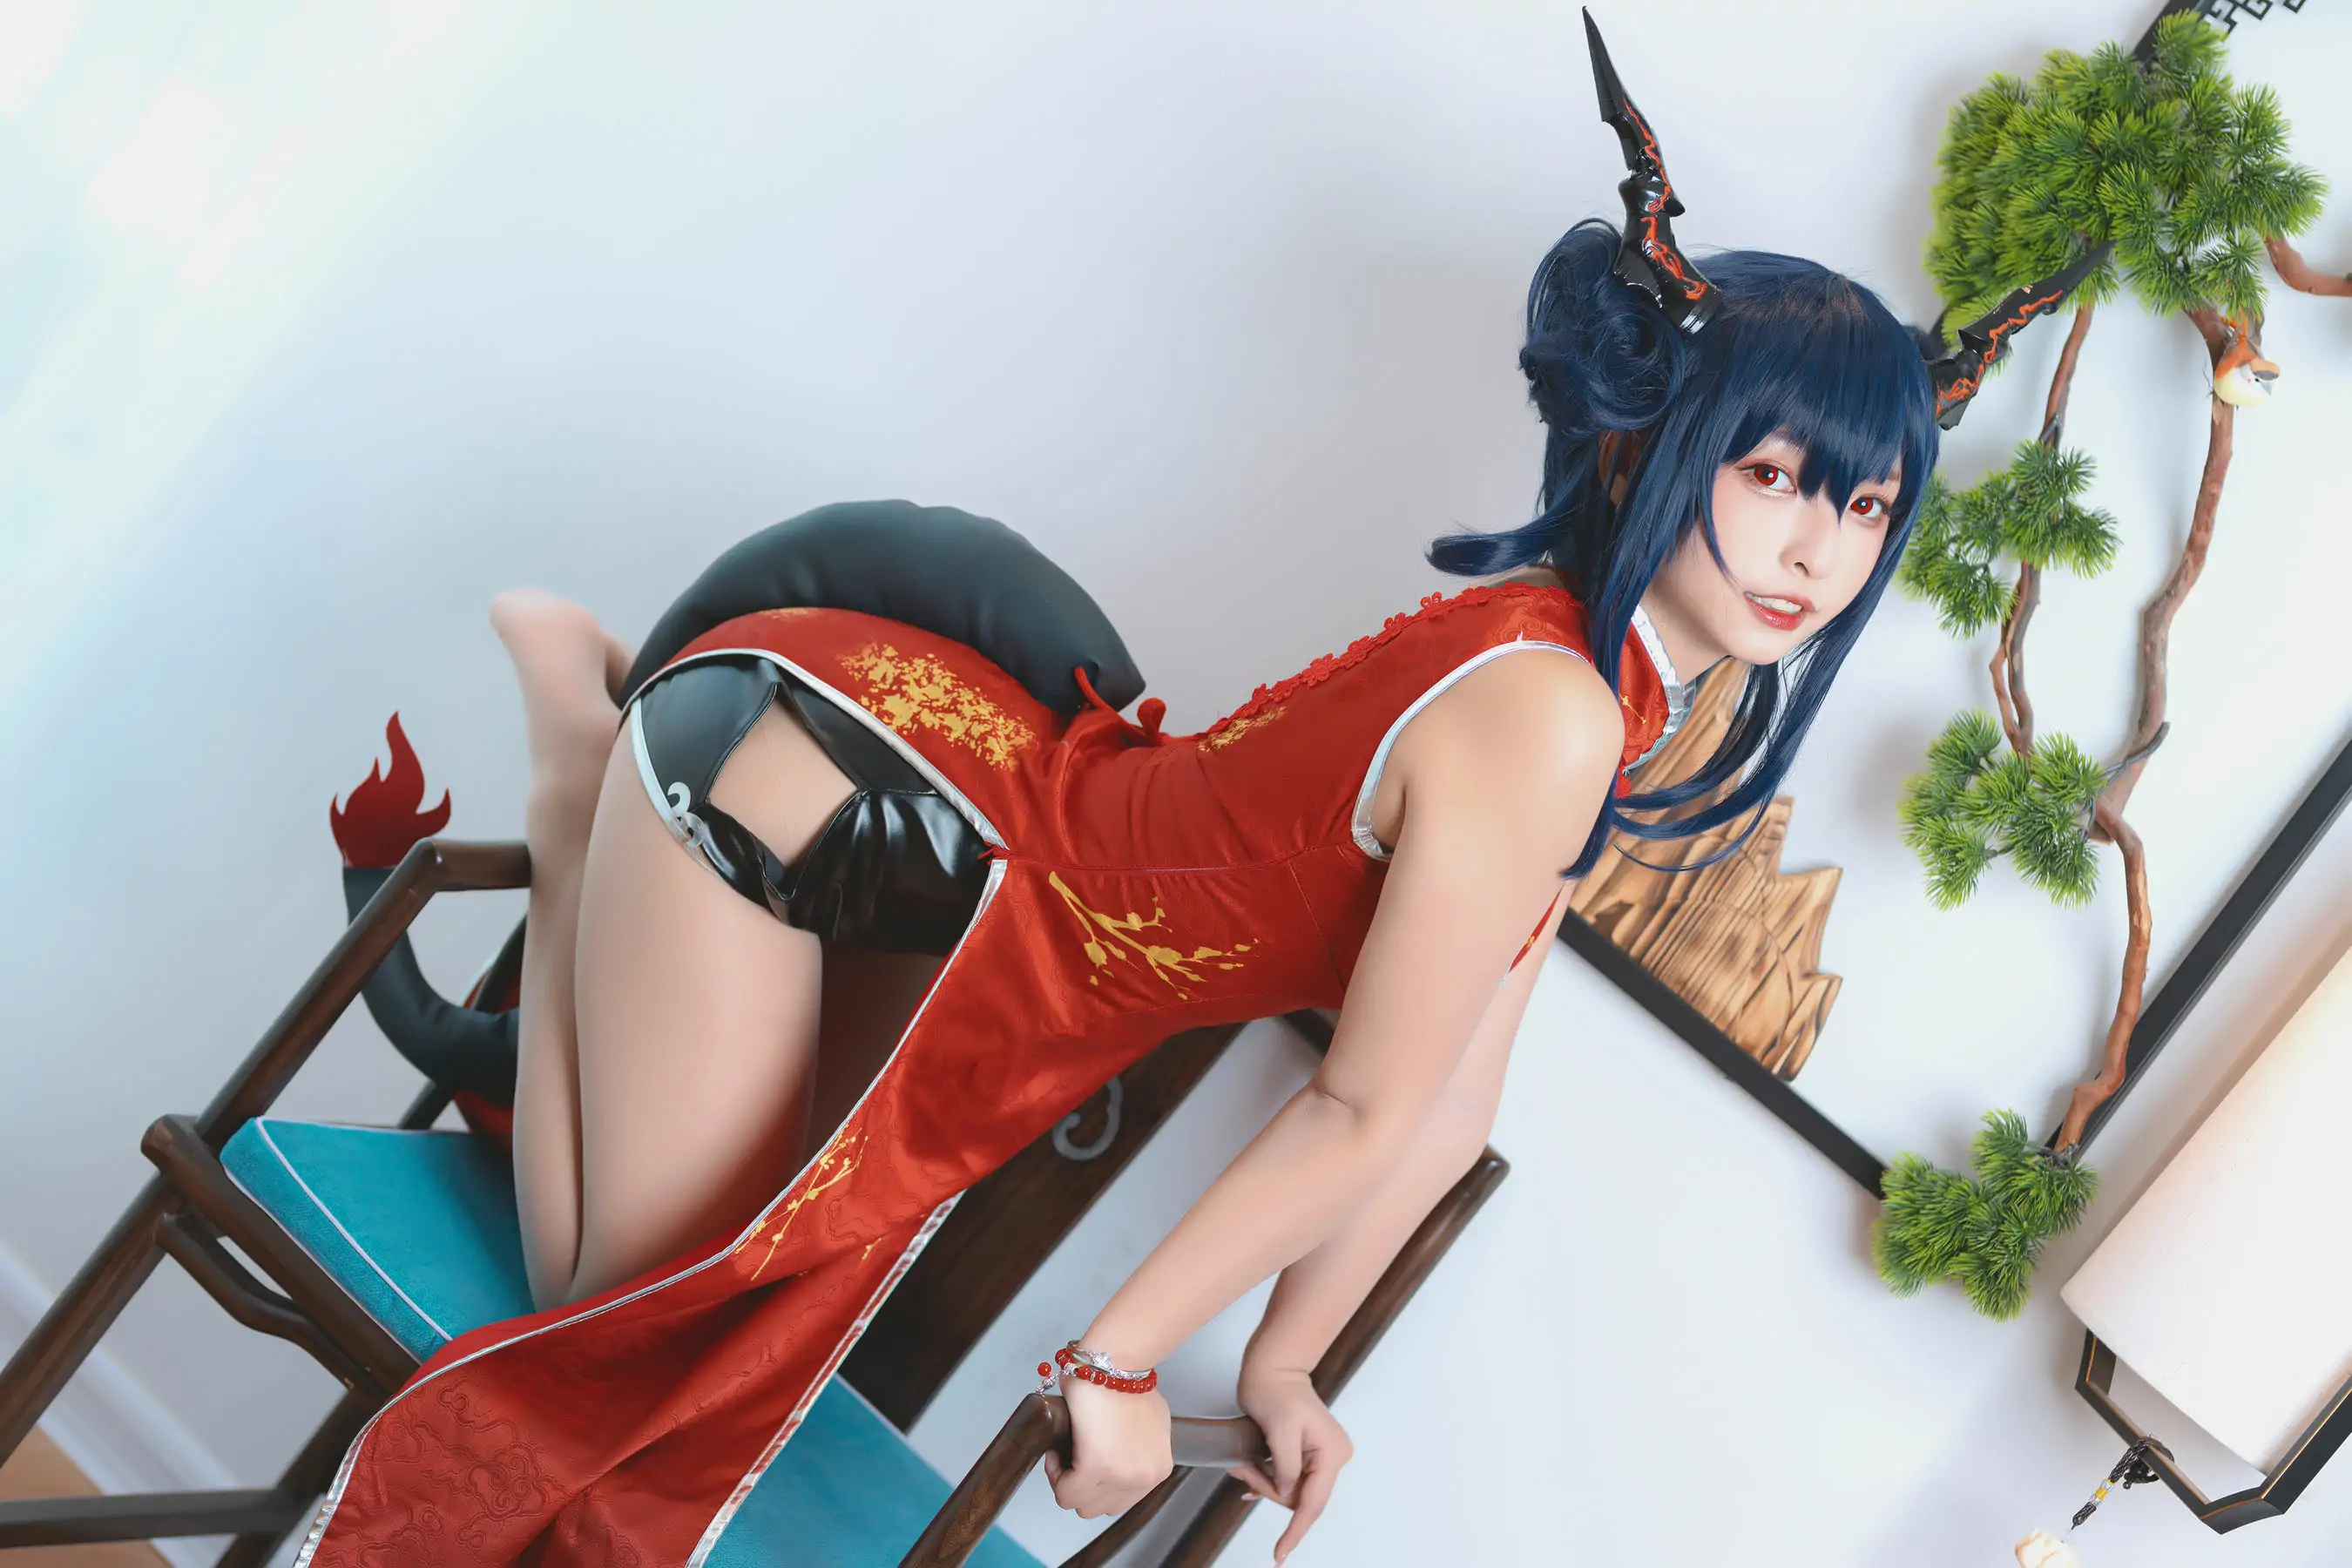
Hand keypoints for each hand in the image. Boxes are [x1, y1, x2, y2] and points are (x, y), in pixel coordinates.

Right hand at [1042, 1376, 1171, 1519]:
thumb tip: (1120, 1452)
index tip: (1084, 1459)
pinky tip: (1056, 1452)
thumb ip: (1138, 1446)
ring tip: (1065, 1452)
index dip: (1096, 1483)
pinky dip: (1055, 1475)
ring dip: (1068, 1482)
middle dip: (1081, 1485)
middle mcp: (1143, 1478)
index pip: (1120, 1500)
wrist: (1113, 1362)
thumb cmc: (1125, 1381)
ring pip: (1083, 1504)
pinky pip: (1067, 1493)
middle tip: (1071, 1457)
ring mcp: (1122, 1476)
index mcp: (1157, 1469)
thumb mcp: (1147, 1421)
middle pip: (1102, 1507)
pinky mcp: (1098, 1468)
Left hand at [1229, 1361, 1351, 1563]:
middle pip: (1300, 1498)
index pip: (1313, 1503)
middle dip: (1268, 1490)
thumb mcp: (1279, 1431)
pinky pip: (1291, 1478)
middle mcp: (1333, 1457)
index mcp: (1332, 1453)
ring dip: (1264, 1482)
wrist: (1273, 1367)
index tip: (1280, 1554)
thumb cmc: (1274, 1390)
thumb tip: (1286, 1494)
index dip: (1295, 1531)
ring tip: (1241, 1464)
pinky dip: (1269, 1477)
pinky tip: (1251, 1472)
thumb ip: (1286, 1468)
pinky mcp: (1311, 1453)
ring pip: (1292, 1490)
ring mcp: (1323, 1455)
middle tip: (1241, 1472)